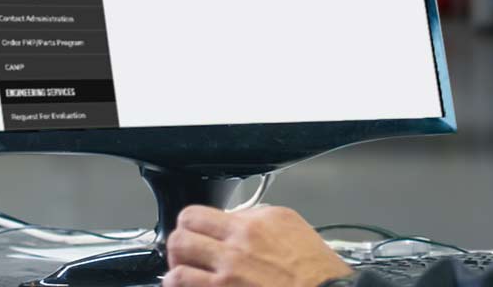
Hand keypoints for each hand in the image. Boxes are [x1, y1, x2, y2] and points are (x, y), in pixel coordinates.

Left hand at [164, 205, 353, 286]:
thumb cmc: (316, 270)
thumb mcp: (291, 226)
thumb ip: (257, 218)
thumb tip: (235, 219)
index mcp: (253, 224)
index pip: (198, 214)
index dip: (192, 225)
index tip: (195, 233)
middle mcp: (237, 247)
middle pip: (181, 236)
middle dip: (180, 245)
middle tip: (187, 254)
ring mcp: (228, 277)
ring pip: (176, 268)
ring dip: (177, 271)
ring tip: (186, 276)